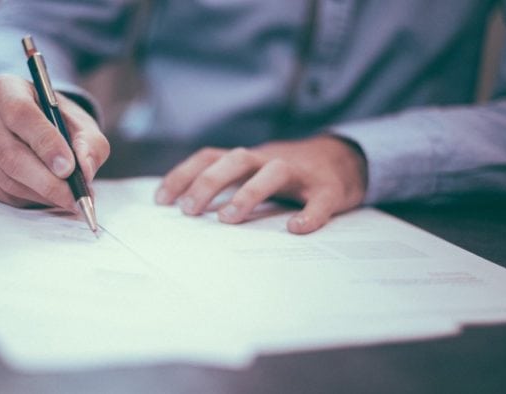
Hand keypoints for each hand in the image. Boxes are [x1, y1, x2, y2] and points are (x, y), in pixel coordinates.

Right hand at [0, 74, 109, 209]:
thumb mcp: (83, 126)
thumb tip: (85, 170)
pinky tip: (46, 195)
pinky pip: (0, 192)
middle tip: (75, 197)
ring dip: (42, 194)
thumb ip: (89, 145)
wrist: (37, 131)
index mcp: (6, 88)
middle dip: (47, 181)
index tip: (69, 168)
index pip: (20, 114)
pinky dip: (28, 200)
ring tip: (68, 198)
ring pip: (7, 178)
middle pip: (10, 153)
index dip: (45, 143)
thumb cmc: (60, 124)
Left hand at [155, 136, 367, 233]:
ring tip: (228, 219)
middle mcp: (270, 159)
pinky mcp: (329, 189)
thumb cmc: (287, 174)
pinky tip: (296, 229)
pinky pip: (319, 200)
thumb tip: (184, 211)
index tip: (161, 200)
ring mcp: (300, 173)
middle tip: (189, 211)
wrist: (344, 160)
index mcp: (248, 159)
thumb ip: (226, 186)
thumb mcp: (253, 173)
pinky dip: (309, 214)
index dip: (183, 175)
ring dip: (248, 193)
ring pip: (273, 172)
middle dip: (209, 182)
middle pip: (236, 159)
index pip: (209, 157)